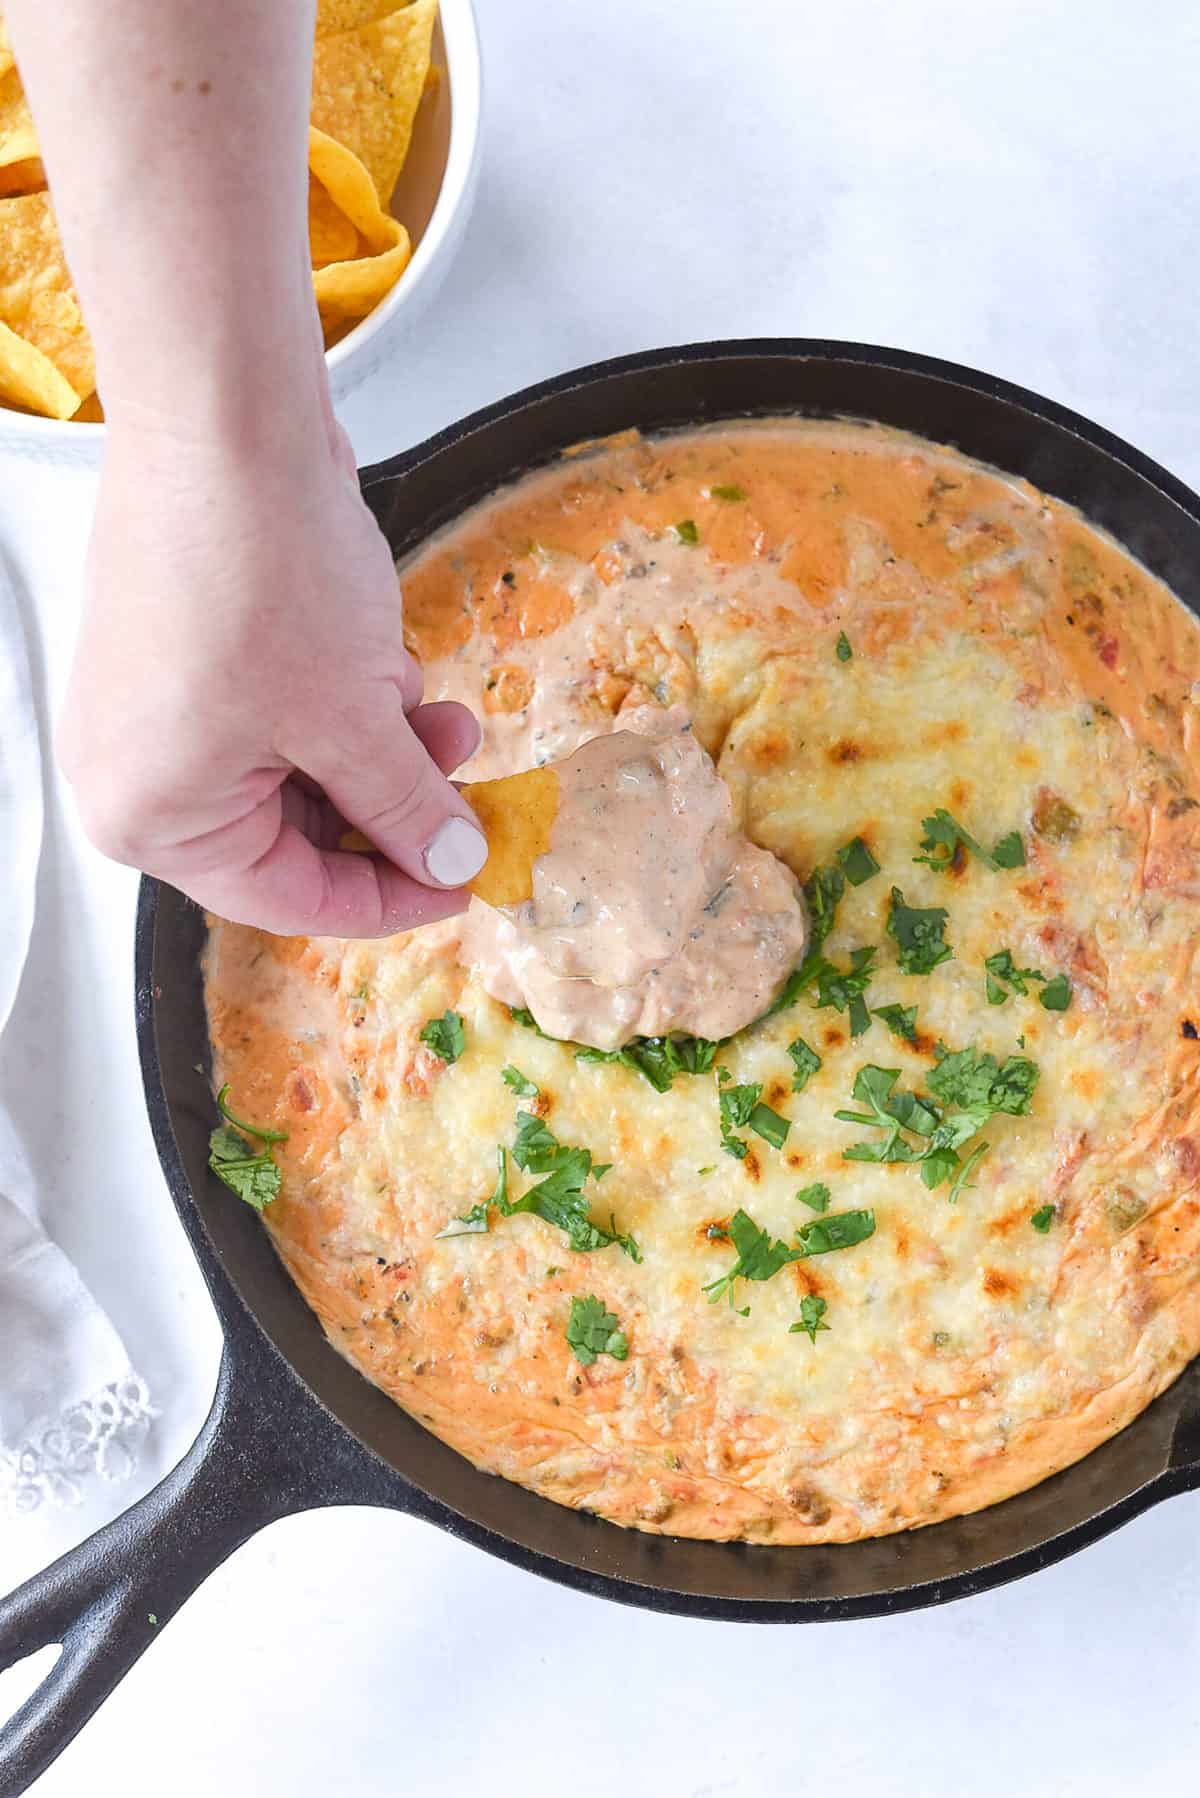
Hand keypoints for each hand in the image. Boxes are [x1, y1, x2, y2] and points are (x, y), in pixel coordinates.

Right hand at [60, 412, 487, 936]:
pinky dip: (343, 705)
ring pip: (297, 771)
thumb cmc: (261, 571)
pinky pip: (281, 716)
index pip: (290, 898)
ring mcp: (155, 712)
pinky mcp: (186, 656)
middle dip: (394, 805)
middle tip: (472, 788)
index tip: (466, 882)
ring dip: (381, 750)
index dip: (392, 896)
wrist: (226, 419)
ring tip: (445, 712)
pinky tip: (388, 665)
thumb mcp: (355, 718)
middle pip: (293, 834)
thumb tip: (450, 861)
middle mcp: (137, 776)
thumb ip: (405, 806)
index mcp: (152, 819)